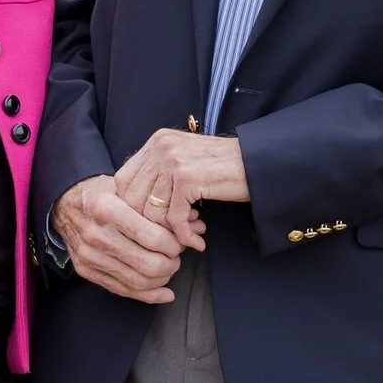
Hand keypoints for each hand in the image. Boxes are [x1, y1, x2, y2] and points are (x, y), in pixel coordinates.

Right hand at [54, 175, 188, 302]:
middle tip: (177, 255)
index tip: (181, 240)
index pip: (153, 237)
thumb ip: (162, 208)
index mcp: (107, 208)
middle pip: (148, 264)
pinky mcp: (86, 270)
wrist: (67, 204)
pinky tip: (165, 292)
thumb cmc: (103, 194)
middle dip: (172, 263)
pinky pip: (122, 290)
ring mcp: (89, 256)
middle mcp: (96, 234)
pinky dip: (148, 295)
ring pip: (138, 281)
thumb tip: (197, 223)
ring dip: (162, 278)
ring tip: (170, 268)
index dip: (175, 243)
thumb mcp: (129, 190)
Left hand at [114, 129, 249, 232]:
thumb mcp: (185, 162)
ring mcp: (173, 161)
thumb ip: (160, 175)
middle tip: (169, 237)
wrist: (259, 162)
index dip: (131, 208)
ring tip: (189, 236)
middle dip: (148, 224)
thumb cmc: (224, 168)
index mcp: (157, 141)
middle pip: (131, 198)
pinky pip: (173, 219)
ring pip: (151, 212)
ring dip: (169, 232)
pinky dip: (184, 236)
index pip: (123, 181)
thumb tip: (133, 207)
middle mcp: (161, 147)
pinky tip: (198, 241)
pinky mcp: (187, 178)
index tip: (151, 225)